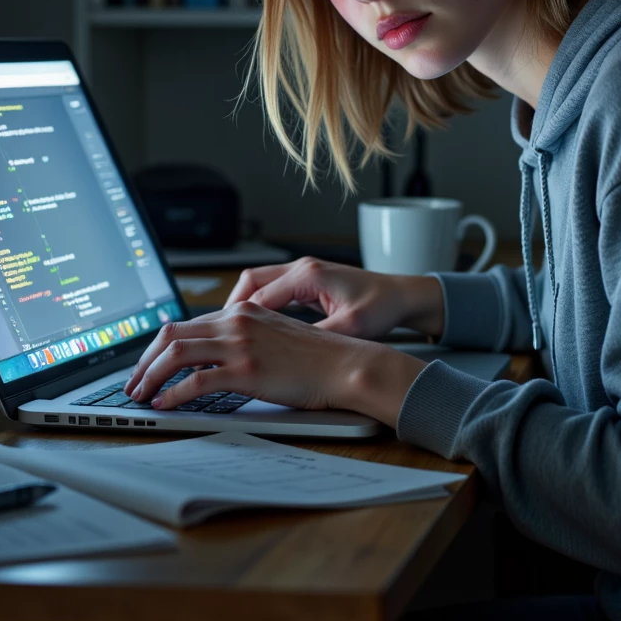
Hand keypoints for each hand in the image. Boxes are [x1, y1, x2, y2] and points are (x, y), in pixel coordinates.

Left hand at [121, 301, 426, 423]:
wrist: (348, 365)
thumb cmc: (320, 358)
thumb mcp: (276, 337)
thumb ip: (245, 340)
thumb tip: (213, 362)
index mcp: (243, 310)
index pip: (186, 323)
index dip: (159, 346)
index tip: (148, 365)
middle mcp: (237, 321)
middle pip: (170, 334)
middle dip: (144, 360)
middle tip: (134, 382)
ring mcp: (240, 344)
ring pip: (175, 353)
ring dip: (150, 376)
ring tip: (140, 394)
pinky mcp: (246, 370)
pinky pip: (195, 382)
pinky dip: (173, 394)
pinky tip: (165, 404)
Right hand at [224, 256, 444, 340]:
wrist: (403, 296)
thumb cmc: (383, 307)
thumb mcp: (351, 326)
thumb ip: (319, 335)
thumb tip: (289, 351)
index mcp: (309, 275)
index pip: (259, 294)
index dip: (237, 318)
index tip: (224, 339)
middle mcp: (302, 268)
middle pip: (250, 282)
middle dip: (230, 308)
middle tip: (217, 335)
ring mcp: (304, 274)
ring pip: (258, 285)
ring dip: (242, 307)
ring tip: (230, 334)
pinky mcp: (308, 283)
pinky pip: (272, 291)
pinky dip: (258, 308)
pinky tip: (254, 329)